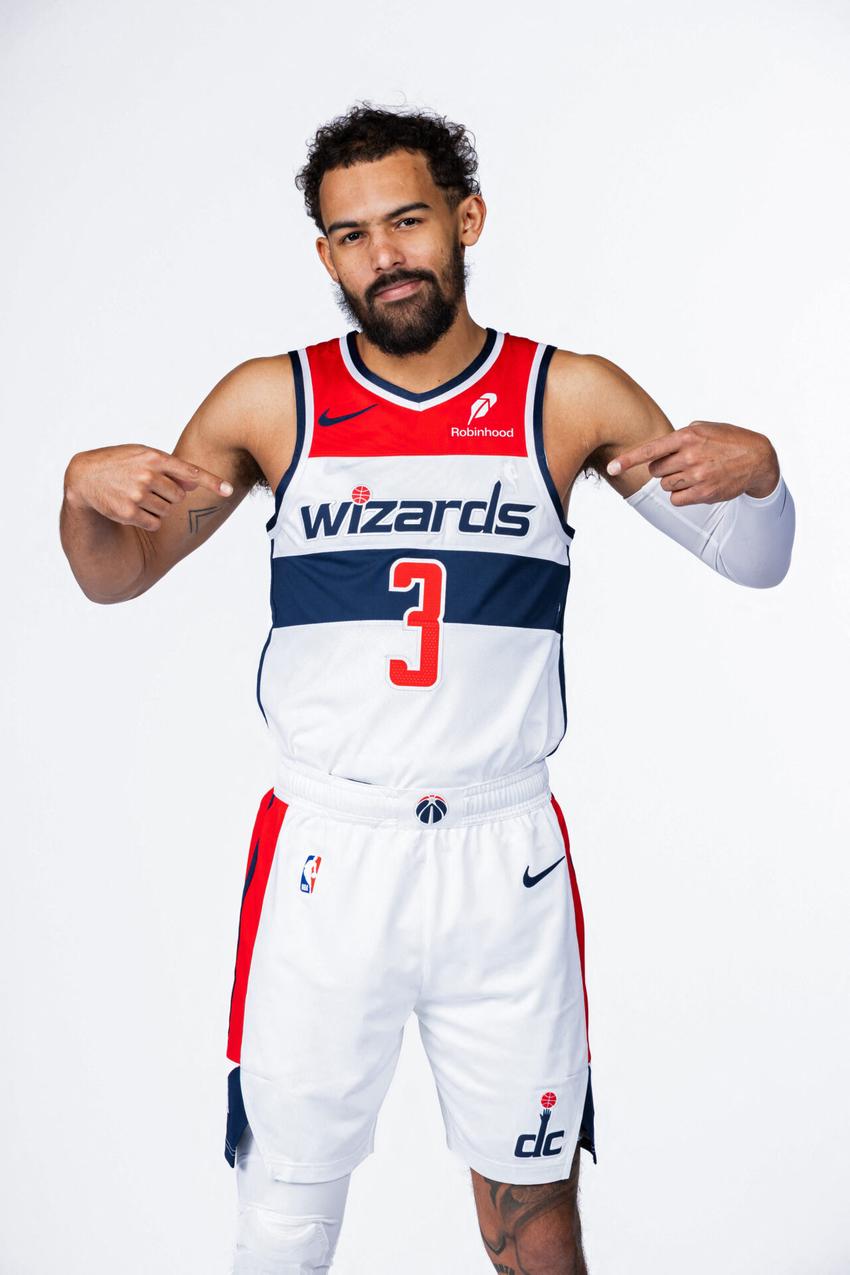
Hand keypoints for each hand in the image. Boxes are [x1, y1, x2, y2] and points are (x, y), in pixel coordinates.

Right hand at [64, 443, 232, 530]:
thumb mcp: (142, 456)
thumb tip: (195, 483)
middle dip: (168, 495)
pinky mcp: (129, 513)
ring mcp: (138, 494)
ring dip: (157, 507)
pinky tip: (133, 508)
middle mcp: (147, 475)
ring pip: (166, 510)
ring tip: (136, 495)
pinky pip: (155, 523)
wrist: (84, 476)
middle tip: (148, 487)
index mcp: (153, 457)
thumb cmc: (119, 463)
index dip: (212, 482)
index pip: (189, 471)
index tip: (228, 490)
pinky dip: (148, 519)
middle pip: (179, 496)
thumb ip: (169, 468)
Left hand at [606, 421, 779, 504]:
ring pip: (666, 485)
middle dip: (663, 468)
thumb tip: (657, 451)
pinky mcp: (704, 492)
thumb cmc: (727, 441)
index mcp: (688, 436)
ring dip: (674, 481)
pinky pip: (676, 499)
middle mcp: (690, 456)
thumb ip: (679, 437)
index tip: (611, 468)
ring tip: (695, 472)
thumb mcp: (704, 428)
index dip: (628, 460)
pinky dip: (681, 494)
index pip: (650, 450)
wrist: (758, 458)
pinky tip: (697, 485)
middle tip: (683, 462)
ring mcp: (697, 475)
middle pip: (655, 470)